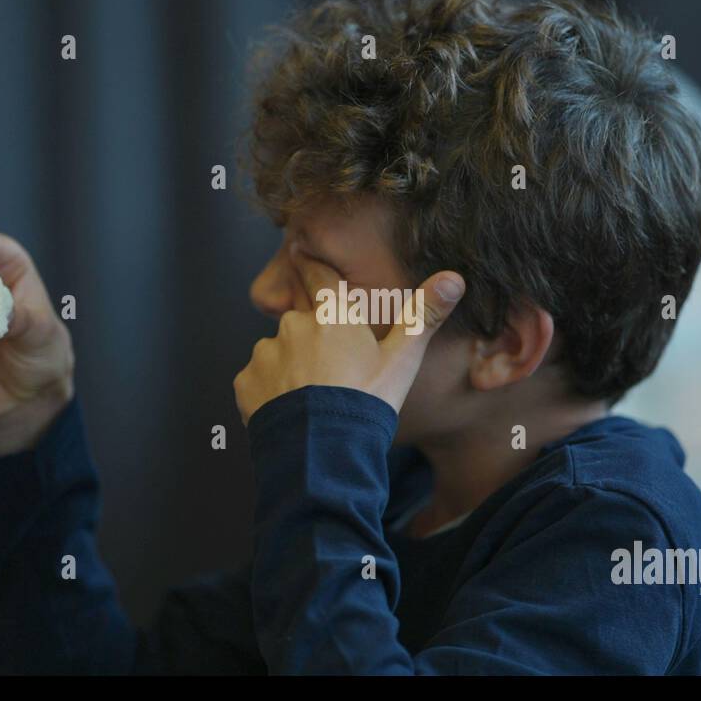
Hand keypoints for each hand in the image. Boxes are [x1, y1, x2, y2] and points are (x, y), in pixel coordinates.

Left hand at [233, 246, 464, 424]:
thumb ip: (423, 315)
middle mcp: (294, 326)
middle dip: (311, 339)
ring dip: (290, 367)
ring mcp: (266, 353)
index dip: (309, 264)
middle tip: (329, 371)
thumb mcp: (403, 359)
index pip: (316, 275)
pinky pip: (257, 380)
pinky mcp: (246, 382)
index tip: (298, 250)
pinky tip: (290, 410)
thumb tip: (455, 277)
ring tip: (311, 398)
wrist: (325, 450)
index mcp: (331, 315)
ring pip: (278, 352)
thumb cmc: (367, 401)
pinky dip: (269, 391)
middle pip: (300, 323)